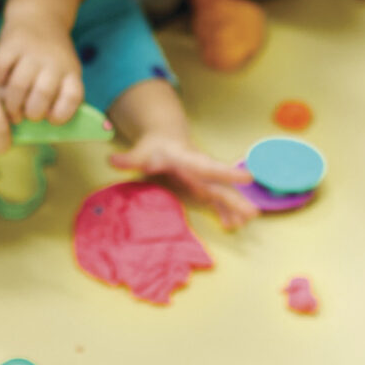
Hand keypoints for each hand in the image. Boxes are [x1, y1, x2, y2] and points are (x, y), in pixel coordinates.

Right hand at [0, 17, 84, 122]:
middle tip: (26, 116)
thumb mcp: (64, 71)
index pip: (73, 97)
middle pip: (43, 94)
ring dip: (12, 104)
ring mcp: (31, 51)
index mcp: (71, 70)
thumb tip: (44, 126)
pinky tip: (0, 84)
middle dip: (32, 113)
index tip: (52, 119)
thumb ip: (58, 94)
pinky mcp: (10, 43)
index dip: (62, 114)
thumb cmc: (50, 56)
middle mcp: (54, 60)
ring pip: (18, 86)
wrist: (39, 15)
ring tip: (10, 110)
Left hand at [109, 131, 255, 231]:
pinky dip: (225, 212)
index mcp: (189, 159)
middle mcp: (201, 169)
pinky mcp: (203, 186)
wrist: (166, 138)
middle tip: (253, 212)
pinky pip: (217, 201)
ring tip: (247, 222)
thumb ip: (129, 157)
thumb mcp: (142, 150)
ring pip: (223, 194)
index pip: (209, 167)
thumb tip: (112, 160)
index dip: (227, 174)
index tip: (247, 177)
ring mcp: (204, 179)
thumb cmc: (155, 145)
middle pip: (221, 185)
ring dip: (235, 208)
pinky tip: (233, 225)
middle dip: (236, 198)